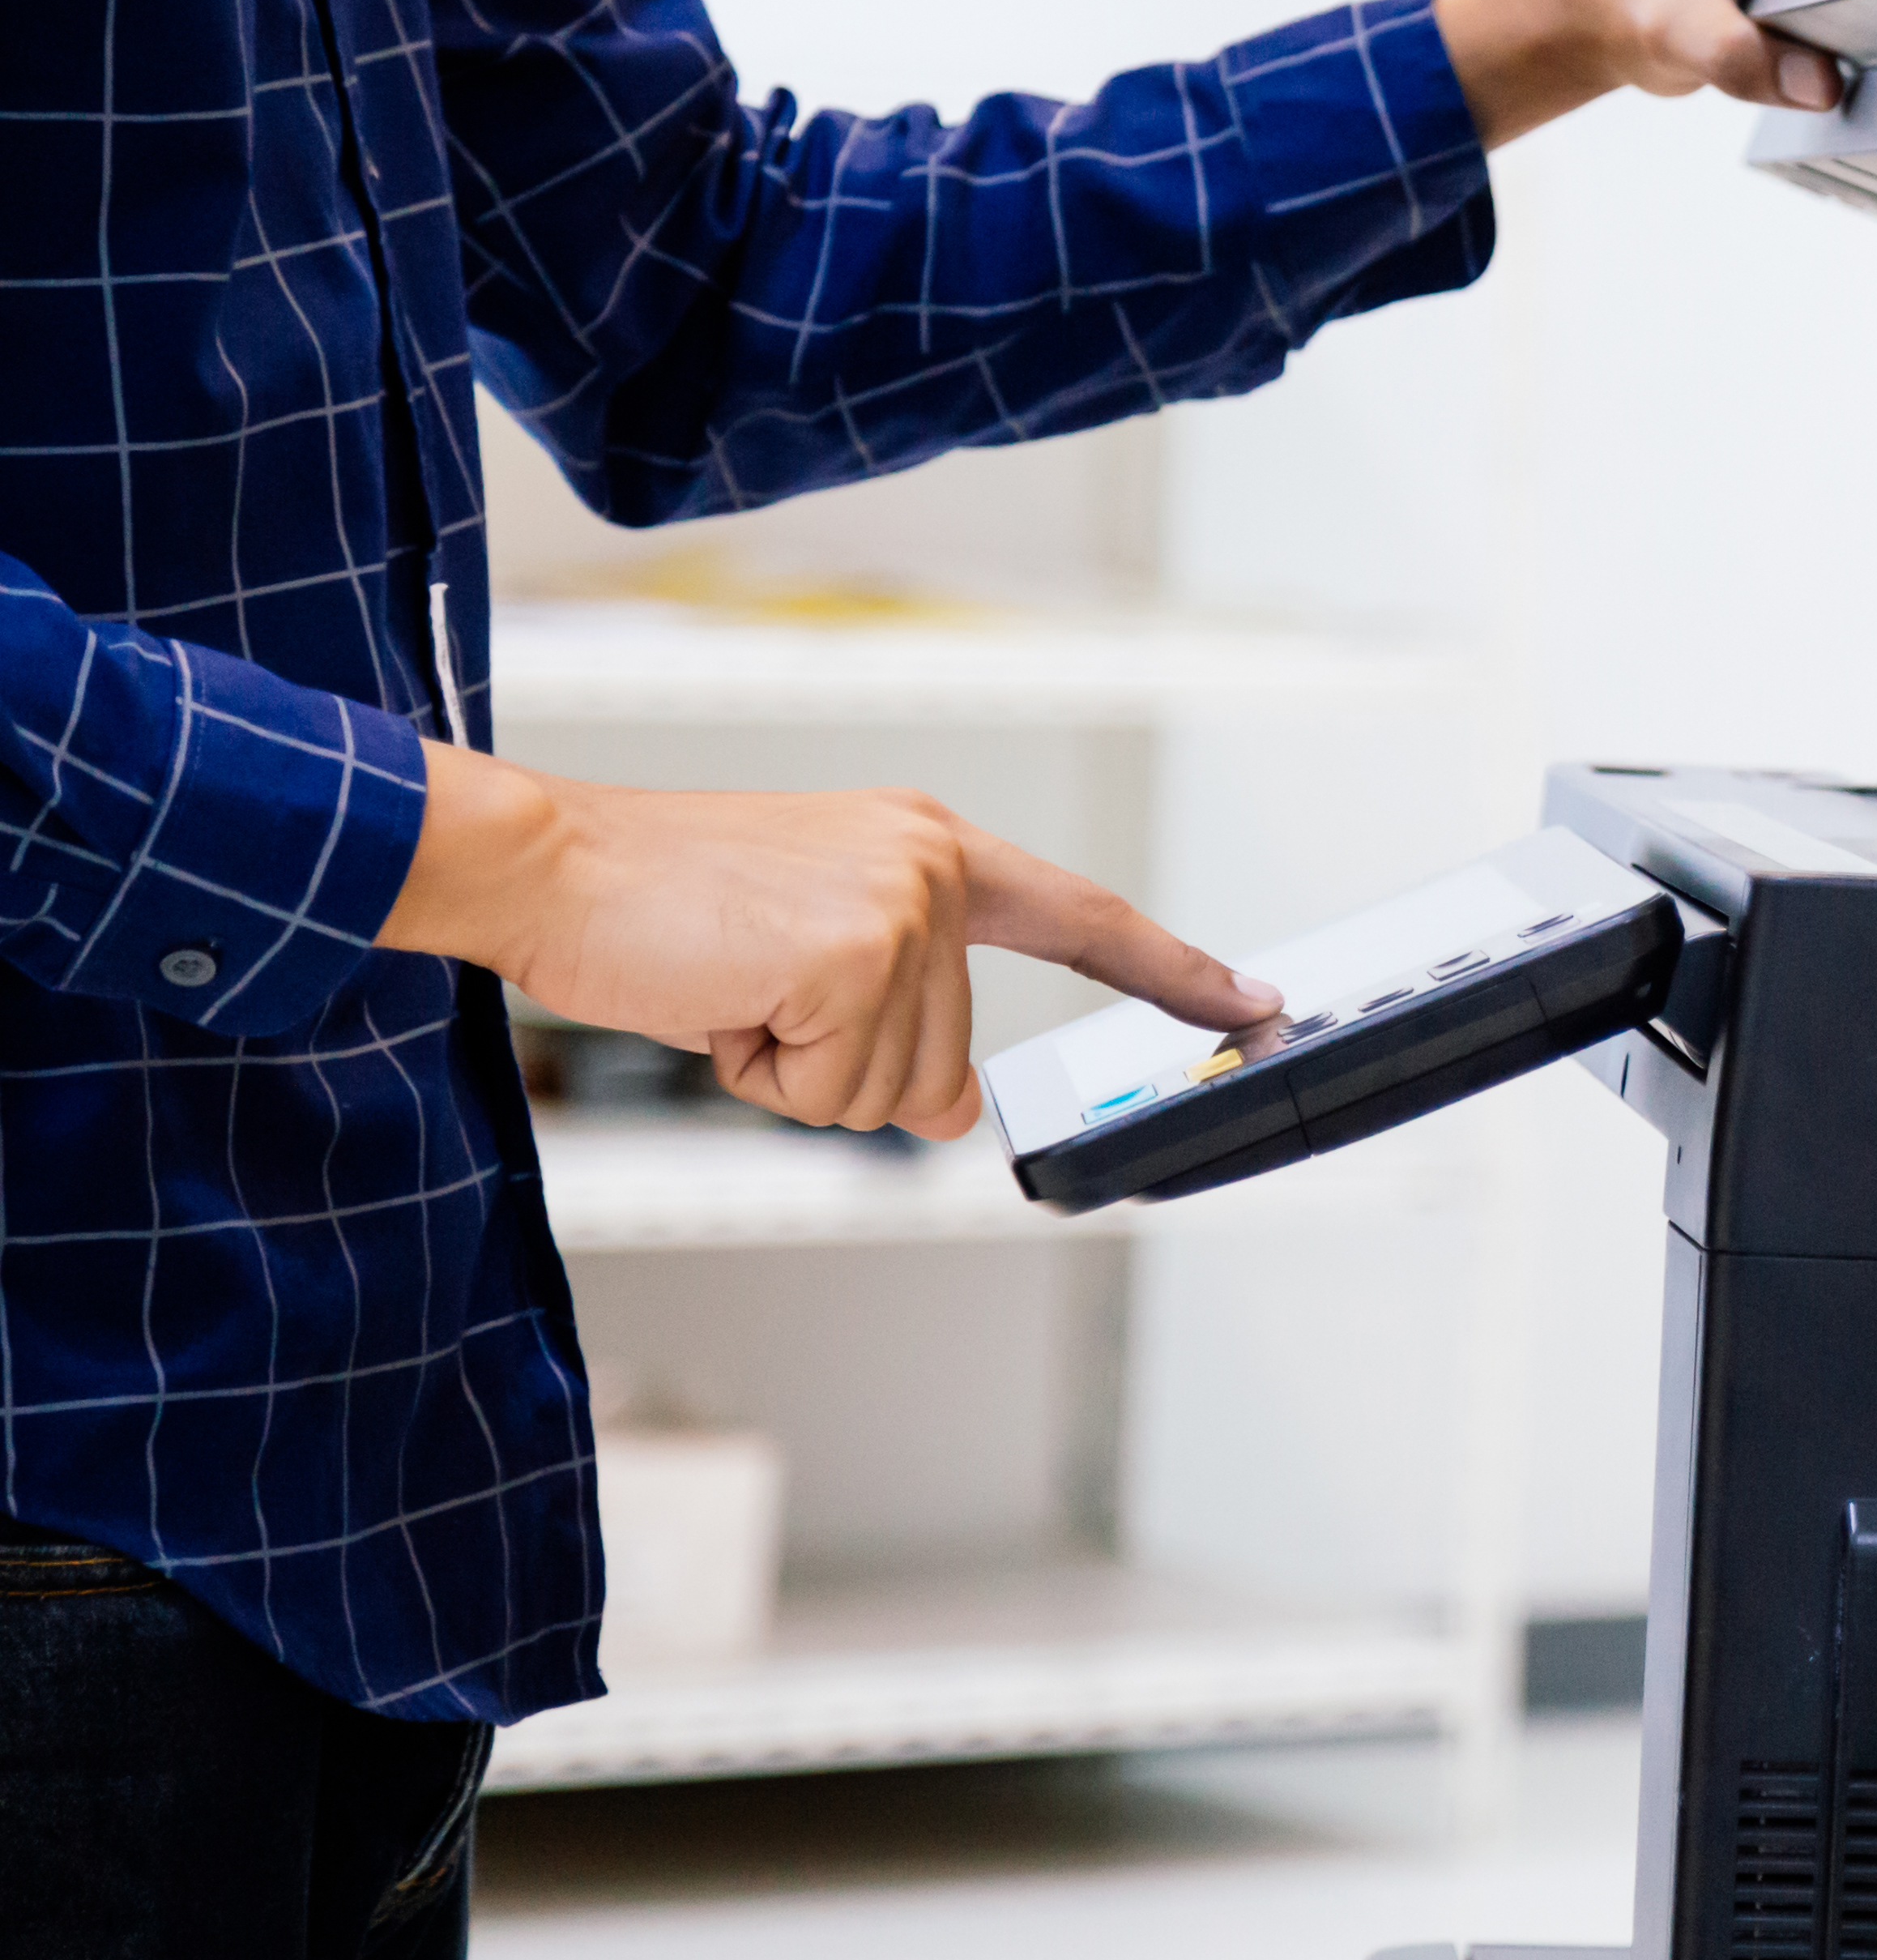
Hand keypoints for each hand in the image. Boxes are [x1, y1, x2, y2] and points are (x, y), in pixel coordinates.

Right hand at [381, 748, 1274, 1141]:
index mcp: (929, 848)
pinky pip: (830, 1093)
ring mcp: (902, 909)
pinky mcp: (854, 956)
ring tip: (730, 983)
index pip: (1079, 916)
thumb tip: (951, 1111)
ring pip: (886, 1092)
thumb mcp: (805, 955)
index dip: (1169, 967)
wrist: (544, 862)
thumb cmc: (655, 903)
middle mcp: (932, 868)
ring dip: (793, 1069)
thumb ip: (900, 1015)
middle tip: (750, 984)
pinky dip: (760, 1072)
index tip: (1249, 998)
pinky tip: (719, 996)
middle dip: (834, 1061)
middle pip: (942, 1066)